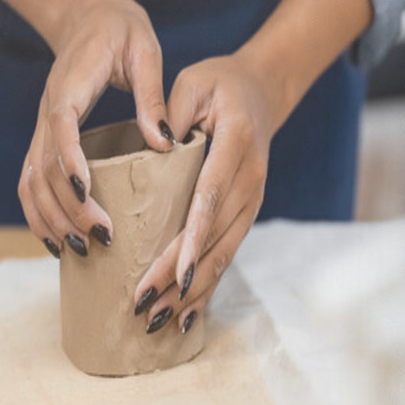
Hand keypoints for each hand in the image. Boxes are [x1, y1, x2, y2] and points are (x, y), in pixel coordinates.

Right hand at [19, 0, 173, 257]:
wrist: (86, 16)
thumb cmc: (120, 31)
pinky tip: (57, 240)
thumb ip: (151, 96)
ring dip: (51, 219)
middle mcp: (47, 113)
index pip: (60, 129)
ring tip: (80, 249)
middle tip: (100, 237)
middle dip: (68, 207)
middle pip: (43, 168)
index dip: (69, 163)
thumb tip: (164, 144)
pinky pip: (30, 184)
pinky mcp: (44, 141)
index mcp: (69, 88)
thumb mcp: (144, 52)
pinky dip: (38, 215)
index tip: (86, 194)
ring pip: (31, 183)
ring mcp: (41, 129)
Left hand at [133, 50, 286, 334]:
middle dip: (179, 276)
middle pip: (214, 237)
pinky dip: (208, 286)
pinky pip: (227, 253)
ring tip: (158, 321)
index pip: (211, 198)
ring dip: (192, 292)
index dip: (192, 239)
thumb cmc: (219, 84)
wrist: (260, 90)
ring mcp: (252, 199)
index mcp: (237, 144)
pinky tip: (186, 315)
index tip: (173, 274)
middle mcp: (251, 179)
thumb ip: (173, 111)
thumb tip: (155, 147)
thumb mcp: (193, 82)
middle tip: (143, 305)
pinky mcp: (245, 212)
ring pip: (223, 254)